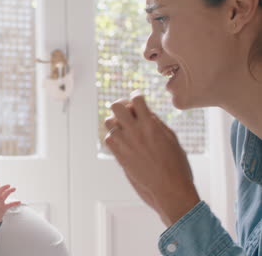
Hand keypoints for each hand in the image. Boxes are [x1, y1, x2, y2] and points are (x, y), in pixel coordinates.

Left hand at [0, 183, 20, 223]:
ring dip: (9, 191)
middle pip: (0, 192)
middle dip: (4, 188)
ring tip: (14, 189)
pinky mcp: (3, 208)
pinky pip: (10, 204)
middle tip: (9, 186)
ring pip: (5, 195)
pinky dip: (14, 203)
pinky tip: (19, 202)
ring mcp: (0, 203)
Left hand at [103, 94, 199, 226]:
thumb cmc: (176, 164)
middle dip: (121, 105)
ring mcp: (124, 144)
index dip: (137, 96)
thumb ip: (156, 123)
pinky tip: (123, 141)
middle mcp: (135, 132)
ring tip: (125, 127)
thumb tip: (146, 112)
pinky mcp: (119, 156)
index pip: (136, 99)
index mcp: (150, 124)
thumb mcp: (171, 138)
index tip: (138, 99)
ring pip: (108, 122)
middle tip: (128, 111)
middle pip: (116, 106)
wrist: (169, 189)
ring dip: (116, 121)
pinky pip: (108, 139)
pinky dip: (114, 137)